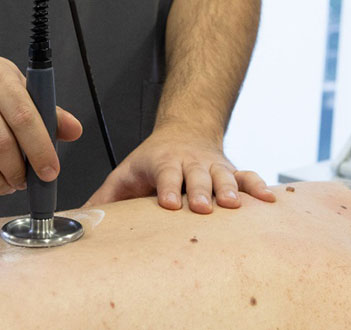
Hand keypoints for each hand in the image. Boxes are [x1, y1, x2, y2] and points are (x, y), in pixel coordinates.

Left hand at [85, 126, 274, 212]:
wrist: (186, 130)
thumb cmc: (153, 160)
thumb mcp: (125, 172)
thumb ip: (106, 196)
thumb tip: (81, 220)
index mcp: (163, 162)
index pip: (164, 174)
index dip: (167, 187)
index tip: (167, 202)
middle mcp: (191, 163)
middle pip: (196, 176)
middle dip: (199, 190)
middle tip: (201, 206)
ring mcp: (214, 167)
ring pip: (224, 176)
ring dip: (230, 190)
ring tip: (235, 206)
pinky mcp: (232, 172)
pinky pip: (248, 178)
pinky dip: (259, 188)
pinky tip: (270, 202)